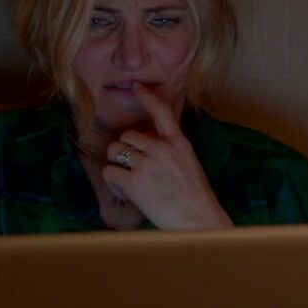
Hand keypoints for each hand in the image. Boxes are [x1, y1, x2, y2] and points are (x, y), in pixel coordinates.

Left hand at [101, 85, 232, 229]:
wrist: (197, 219)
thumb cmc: (196, 199)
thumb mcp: (190, 165)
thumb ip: (171, 152)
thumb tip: (149, 149)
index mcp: (179, 143)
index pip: (161, 112)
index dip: (147, 97)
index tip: (137, 88)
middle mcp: (161, 149)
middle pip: (128, 135)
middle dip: (125, 149)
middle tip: (132, 166)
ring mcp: (146, 164)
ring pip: (115, 150)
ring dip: (117, 164)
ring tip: (127, 180)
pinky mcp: (134, 182)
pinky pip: (110, 172)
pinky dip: (112, 181)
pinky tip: (123, 191)